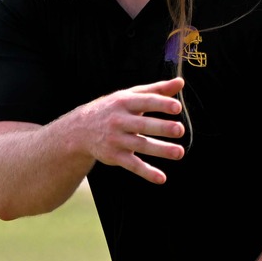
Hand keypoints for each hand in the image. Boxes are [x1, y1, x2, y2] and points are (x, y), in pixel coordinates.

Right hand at [65, 78, 185, 184]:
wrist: (80, 130)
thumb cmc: (113, 109)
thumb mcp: (131, 96)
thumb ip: (157, 90)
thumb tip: (181, 82)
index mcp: (125, 102)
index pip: (145, 102)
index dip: (161, 104)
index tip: (177, 108)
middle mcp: (119, 120)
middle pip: (143, 124)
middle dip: (161, 127)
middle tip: (180, 130)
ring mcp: (116, 139)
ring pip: (140, 145)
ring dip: (160, 150)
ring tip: (179, 152)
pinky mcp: (114, 156)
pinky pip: (132, 165)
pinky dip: (147, 172)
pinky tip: (161, 178)